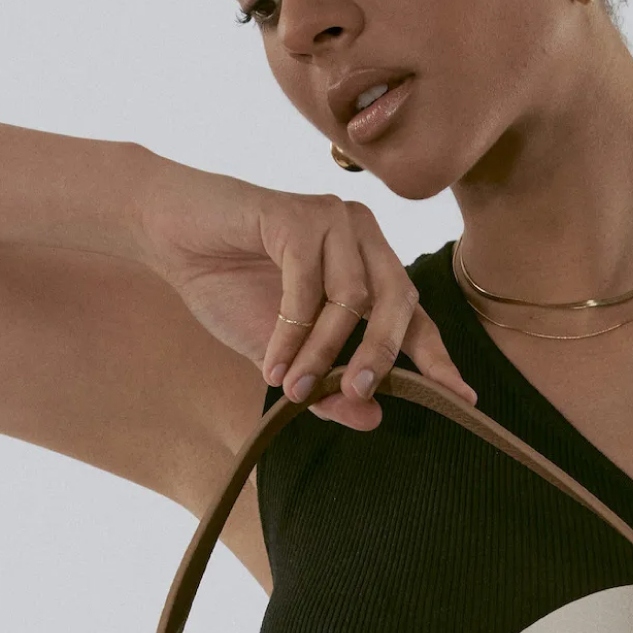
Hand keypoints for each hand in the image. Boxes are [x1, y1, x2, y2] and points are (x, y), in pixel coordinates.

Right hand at [132, 158, 476, 430]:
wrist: (168, 234)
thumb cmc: (226, 283)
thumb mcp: (284, 352)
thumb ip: (327, 384)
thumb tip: (373, 418)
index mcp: (367, 261)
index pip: (413, 314)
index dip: (436, 357)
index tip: (463, 396)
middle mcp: (361, 234)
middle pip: (397, 303)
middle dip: (379, 358)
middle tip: (355, 394)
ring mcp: (332, 218)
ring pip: (352, 300)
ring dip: (322, 352)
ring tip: (293, 385)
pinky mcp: (297, 214)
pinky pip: (308, 287)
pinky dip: (291, 334)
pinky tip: (271, 362)